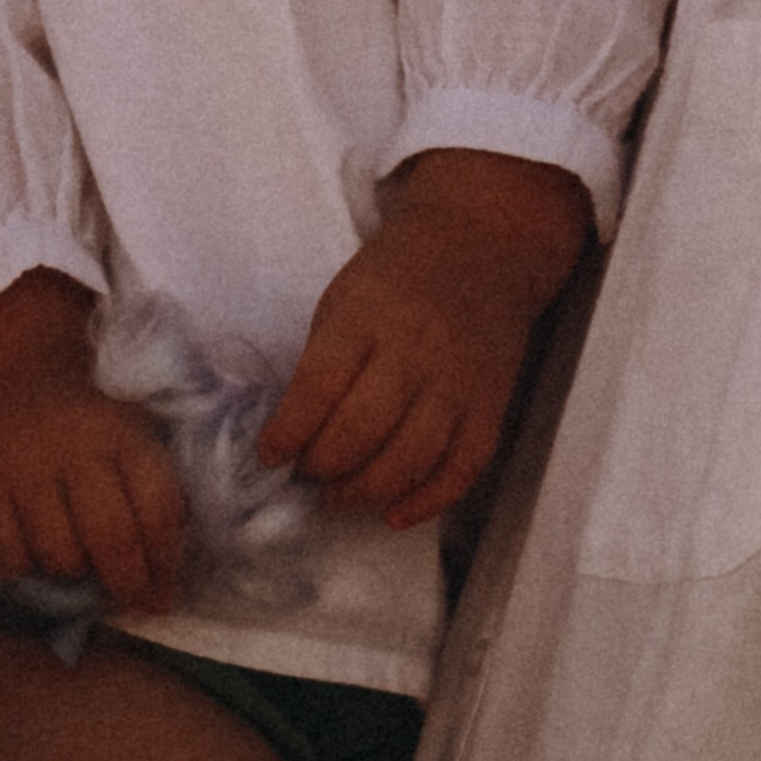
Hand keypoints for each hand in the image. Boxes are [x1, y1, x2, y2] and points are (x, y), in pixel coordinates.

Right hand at [0, 255, 184, 609]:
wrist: (6, 377)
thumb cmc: (87, 425)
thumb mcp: (133, 440)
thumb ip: (157, 503)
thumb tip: (164, 591)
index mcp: (124, 435)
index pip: (158, 509)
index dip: (165, 562)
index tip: (164, 590)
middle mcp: (75, 448)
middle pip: (111, 538)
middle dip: (127, 585)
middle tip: (129, 601)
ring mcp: (24, 468)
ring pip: (59, 555)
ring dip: (75, 575)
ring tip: (79, 564)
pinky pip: (8, 556)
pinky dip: (26, 568)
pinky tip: (35, 554)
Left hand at [260, 148, 590, 526]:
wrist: (484, 246)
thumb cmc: (398, 275)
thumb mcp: (343, 296)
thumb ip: (322, 360)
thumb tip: (294, 433)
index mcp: (367, 315)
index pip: (320, 385)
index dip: (289, 431)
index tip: (269, 456)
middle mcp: (416, 350)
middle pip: (363, 429)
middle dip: (323, 467)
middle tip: (305, 478)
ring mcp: (458, 381)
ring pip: (411, 457)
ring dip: (366, 491)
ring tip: (337, 497)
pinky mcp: (491, 405)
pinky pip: (462, 467)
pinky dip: (428, 501)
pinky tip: (394, 515)